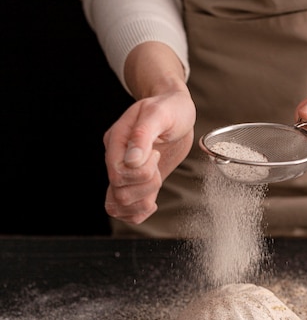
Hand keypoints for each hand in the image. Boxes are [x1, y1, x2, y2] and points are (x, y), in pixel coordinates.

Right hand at [103, 43, 195, 225]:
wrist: (177, 111)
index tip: (156, 153)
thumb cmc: (170, 108)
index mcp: (116, 141)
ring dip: (144, 199)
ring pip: (119, 205)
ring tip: (156, 178)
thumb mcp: (160, 114)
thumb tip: (131, 160)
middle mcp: (116, 159)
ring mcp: (125, 173)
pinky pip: (128, 211)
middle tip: (158, 162)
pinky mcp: (138, 184)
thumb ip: (143, 135)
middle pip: (119, 193)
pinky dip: (140, 211)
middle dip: (146, 184)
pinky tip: (153, 199)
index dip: (140, 172)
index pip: (117, 173)